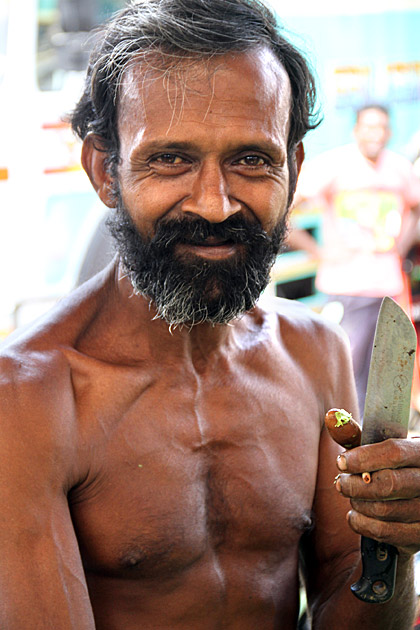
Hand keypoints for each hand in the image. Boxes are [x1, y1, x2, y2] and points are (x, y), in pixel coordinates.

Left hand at [334, 438, 419, 554]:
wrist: (417, 497)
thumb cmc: (394, 467)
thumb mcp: (383, 448)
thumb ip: (357, 436)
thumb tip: (331, 416)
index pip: (394, 452)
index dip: (363, 458)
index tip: (341, 462)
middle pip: (387, 484)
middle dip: (355, 484)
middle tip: (340, 482)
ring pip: (383, 510)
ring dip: (357, 503)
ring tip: (351, 495)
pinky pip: (384, 532)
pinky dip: (361, 523)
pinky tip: (355, 514)